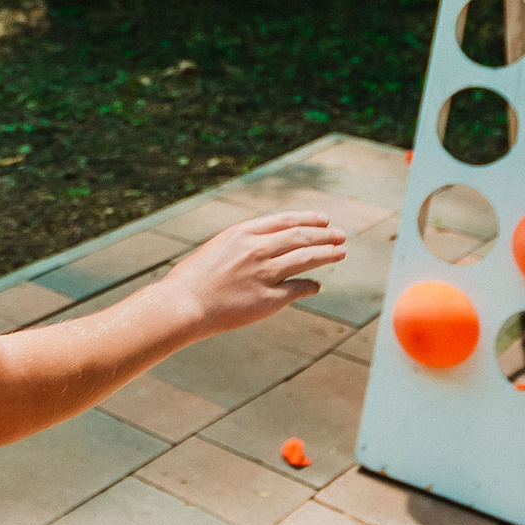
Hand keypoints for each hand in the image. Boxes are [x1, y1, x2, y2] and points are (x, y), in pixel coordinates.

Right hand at [155, 209, 345, 337]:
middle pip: (301, 237)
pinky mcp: (268, 299)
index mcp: (242, 233)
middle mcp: (256, 249)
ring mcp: (264, 273)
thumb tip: (269, 244)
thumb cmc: (193, 279)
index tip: (324, 220)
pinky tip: (317, 286)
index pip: (285, 220)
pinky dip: (311, 286)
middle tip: (341, 236)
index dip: (308, 219)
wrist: (184, 304)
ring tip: (340, 253)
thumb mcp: (218, 247)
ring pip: (306, 259)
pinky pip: (298, 288)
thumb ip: (244, 243)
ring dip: (327, 255)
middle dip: (325, 236)